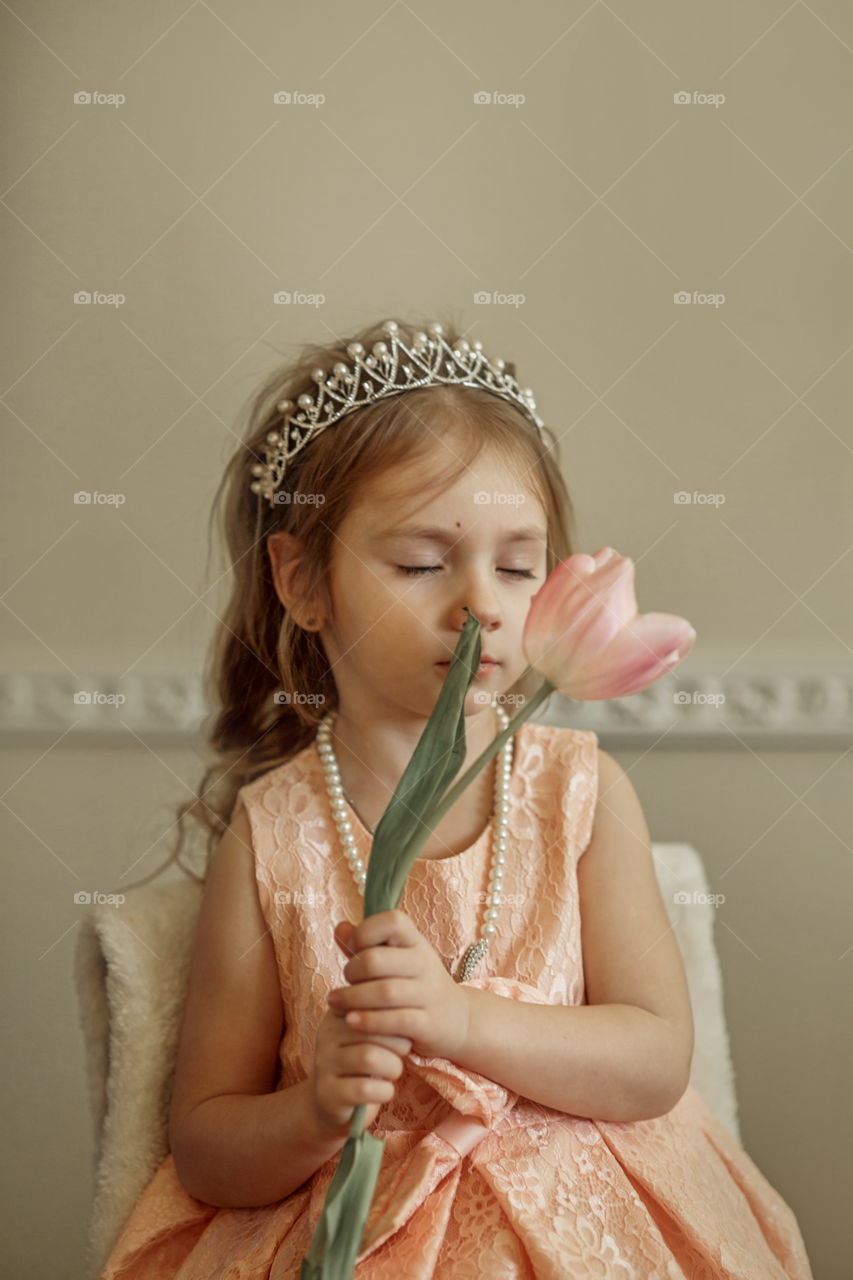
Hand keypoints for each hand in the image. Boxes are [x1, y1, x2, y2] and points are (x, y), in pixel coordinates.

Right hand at [310, 1002, 412, 1140]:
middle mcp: (326, 1032)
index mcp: (340, 1010)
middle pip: (373, 1027)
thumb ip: (386, 1014)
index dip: (397, 1016)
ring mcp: (324, 1062)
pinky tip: (384, 1091)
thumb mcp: (373, 1032)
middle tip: (403, 1052)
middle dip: (399, 1043)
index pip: (373, 1001)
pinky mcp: (327, 1092)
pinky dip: (384, 1091)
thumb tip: (411, 1001)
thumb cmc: (365, 1059)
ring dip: (393, 1067)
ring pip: (369, 1057)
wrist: (336, 1101)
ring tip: (393, 1071)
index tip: (406, 1029)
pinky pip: (364, 1089)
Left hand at [329, 909, 470, 1060]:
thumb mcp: (395, 960)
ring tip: (335, 1002)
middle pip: (377, 961)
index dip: (365, 931)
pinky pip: (396, 1020)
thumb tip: (341, 928)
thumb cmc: (413, 984)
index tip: (354, 948)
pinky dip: (369, 1021)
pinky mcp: (428, 1024)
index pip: (392, 922)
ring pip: (384, 992)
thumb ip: (366, 945)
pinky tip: (351, 1021)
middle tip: (344, 980)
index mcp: (416, 942)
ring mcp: (429, 994)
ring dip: (352, 998)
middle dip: (352, 971)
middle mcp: (425, 963)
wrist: (456, 1018)